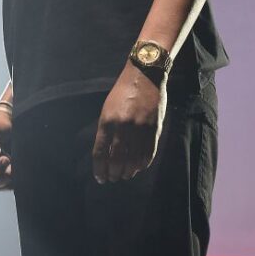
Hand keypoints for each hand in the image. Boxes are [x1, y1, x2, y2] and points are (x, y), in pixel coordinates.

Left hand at [92, 62, 167, 182]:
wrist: (144, 76)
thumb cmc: (122, 93)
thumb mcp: (107, 109)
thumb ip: (106, 131)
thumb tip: (105, 154)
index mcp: (107, 121)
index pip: (101, 152)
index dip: (100, 169)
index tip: (100, 178)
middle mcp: (123, 127)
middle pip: (117, 160)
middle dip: (113, 173)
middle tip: (113, 178)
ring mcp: (140, 129)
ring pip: (133, 160)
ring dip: (128, 171)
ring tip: (124, 175)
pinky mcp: (154, 129)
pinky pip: (148, 154)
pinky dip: (142, 164)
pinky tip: (138, 168)